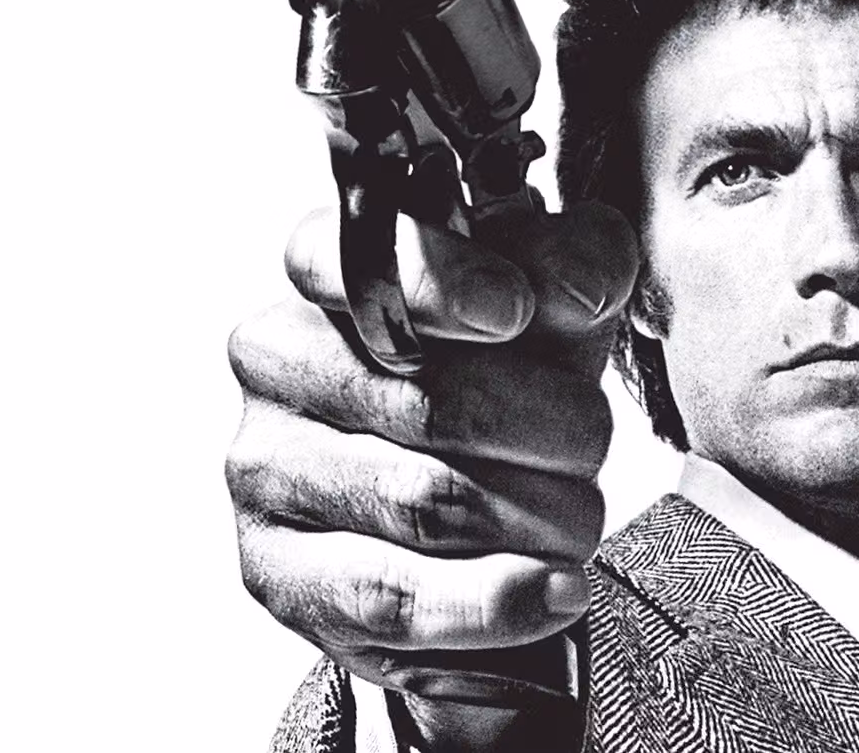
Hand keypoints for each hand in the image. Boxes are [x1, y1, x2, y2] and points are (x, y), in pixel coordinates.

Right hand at [226, 199, 638, 689]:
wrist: (474, 522)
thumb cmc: (508, 386)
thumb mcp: (554, 314)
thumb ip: (576, 268)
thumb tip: (581, 286)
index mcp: (324, 271)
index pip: (352, 258)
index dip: (439, 283)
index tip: (517, 309)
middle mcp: (274, 362)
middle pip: (427, 400)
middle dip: (549, 430)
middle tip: (591, 444)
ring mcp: (266, 472)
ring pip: (423, 501)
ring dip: (539, 517)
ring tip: (578, 518)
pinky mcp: (282, 575)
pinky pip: (398, 597)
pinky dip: (499, 600)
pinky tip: (557, 590)